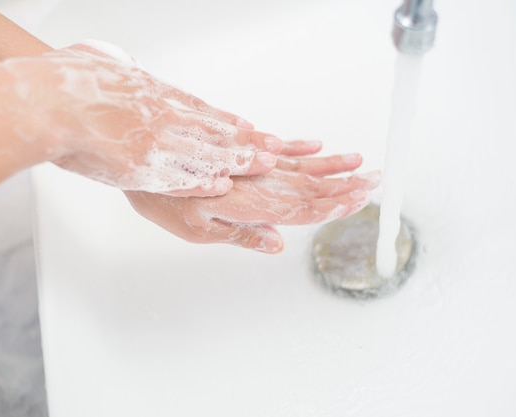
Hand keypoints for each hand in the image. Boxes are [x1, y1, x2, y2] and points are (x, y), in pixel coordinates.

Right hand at [0, 40, 282, 196]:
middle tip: (274, 148)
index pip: (201, 109)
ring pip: (205, 153)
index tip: (248, 125)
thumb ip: (115, 64)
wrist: (43, 102)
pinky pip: (179, 177)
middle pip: (212, 131)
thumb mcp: (96, 58)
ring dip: (237, 161)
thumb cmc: (64, 79)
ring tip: (264, 165)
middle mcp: (162, 116)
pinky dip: (203, 182)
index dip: (227, 121)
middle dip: (245, 142)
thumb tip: (117, 59)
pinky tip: (222, 186)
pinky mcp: (141, 167)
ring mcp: (155, 142)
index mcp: (153, 93)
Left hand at [125, 143, 380, 252]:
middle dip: (344, 183)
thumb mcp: (199, 231)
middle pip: (308, 184)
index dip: (333, 204)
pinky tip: (316, 144)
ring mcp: (250, 163)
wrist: (141, 160)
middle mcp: (256, 180)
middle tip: (374, 180)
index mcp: (250, 203)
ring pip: (298, 164)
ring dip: (331, 165)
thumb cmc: (164, 198)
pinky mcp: (240, 149)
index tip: (360, 199)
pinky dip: (298, 147)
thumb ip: (242, 235)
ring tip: (358, 162)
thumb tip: (277, 244)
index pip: (302, 206)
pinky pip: (276, 146)